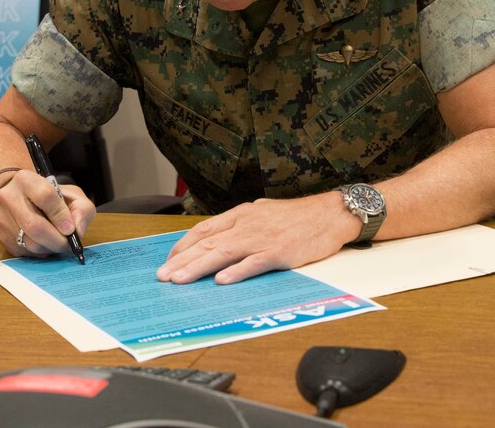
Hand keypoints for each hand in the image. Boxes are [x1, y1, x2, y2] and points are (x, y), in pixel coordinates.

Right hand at [0, 169, 95, 257]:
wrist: (21, 198)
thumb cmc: (50, 196)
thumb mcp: (71, 194)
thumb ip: (81, 209)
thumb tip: (77, 231)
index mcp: (26, 180)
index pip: (45, 197)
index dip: (61, 216)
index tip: (71, 229)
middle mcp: (9, 197)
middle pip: (34, 225)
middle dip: (56, 240)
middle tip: (68, 245)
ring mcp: (3, 218)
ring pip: (29, 243)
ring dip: (50, 248)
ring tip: (59, 243)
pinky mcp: (3, 237)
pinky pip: (25, 252)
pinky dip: (41, 252)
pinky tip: (47, 245)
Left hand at [156, 193, 359, 284]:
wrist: (331, 214)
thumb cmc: (299, 216)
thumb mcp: (263, 213)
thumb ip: (240, 226)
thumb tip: (218, 239)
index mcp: (241, 215)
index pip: (204, 229)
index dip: (183, 246)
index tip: (168, 260)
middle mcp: (247, 225)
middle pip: (207, 242)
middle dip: (182, 261)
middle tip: (162, 276)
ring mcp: (263, 238)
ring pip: (223, 253)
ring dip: (199, 268)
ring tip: (180, 281)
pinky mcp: (280, 252)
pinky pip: (254, 262)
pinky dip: (236, 272)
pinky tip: (221, 281)